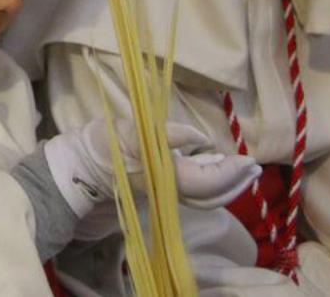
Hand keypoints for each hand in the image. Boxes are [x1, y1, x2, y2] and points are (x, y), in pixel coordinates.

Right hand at [45, 119, 256, 215]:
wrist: (76, 168)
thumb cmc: (100, 146)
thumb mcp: (130, 131)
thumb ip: (167, 134)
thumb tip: (202, 139)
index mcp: (162, 175)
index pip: (205, 182)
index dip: (229, 173)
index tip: (247, 160)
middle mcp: (167, 189)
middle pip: (210, 196)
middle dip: (235, 183)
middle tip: (253, 166)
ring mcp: (163, 192)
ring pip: (203, 198)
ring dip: (226, 185)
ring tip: (243, 170)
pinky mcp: (159, 188)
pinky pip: (192, 191)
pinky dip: (210, 183)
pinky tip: (216, 168)